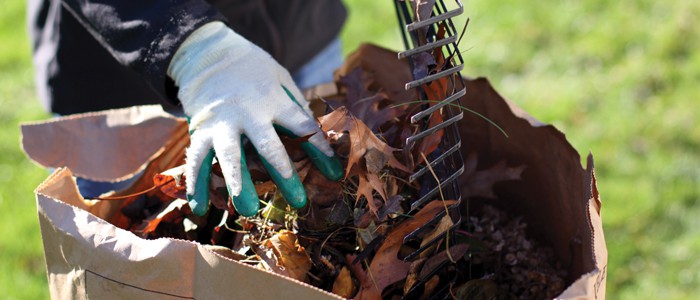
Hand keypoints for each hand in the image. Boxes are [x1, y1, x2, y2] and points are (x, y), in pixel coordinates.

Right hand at [168, 22, 341, 216]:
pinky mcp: (200, 131)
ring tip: (247, 210)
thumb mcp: (281, 79)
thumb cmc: (254, 71)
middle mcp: (249, 113)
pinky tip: (200, 208)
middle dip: (285, 174)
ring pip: (230, 157)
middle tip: (298, 202)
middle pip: (268, 147)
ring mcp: (222, 123)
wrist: (209, 54)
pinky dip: (196, 185)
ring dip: (239, 184)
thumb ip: (295, 107)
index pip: (303, 127)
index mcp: (274, 100)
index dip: (321, 151)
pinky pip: (197, 160)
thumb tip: (317, 137)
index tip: (336, 173)